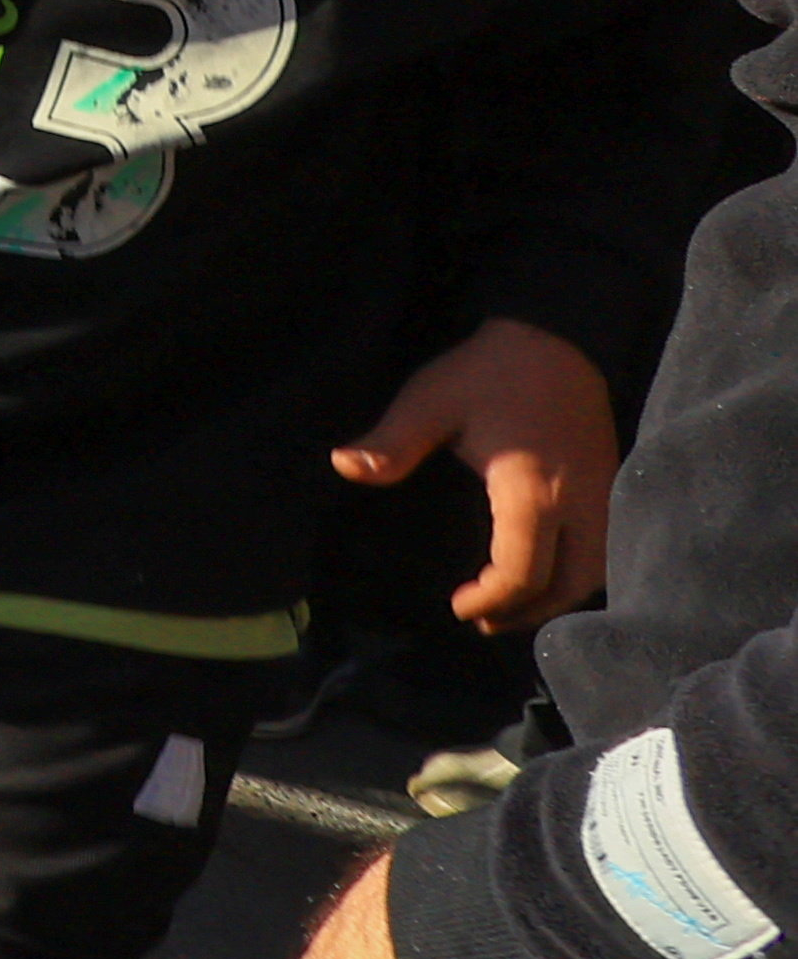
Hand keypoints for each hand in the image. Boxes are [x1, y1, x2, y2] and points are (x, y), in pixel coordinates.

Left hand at [336, 317, 614, 629]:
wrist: (557, 337)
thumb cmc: (488, 371)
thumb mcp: (431, 400)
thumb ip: (392, 442)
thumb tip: (343, 465)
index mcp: (533, 490)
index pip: (523, 570)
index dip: (493, 600)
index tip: (459, 608)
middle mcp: (581, 502)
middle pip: (571, 583)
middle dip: (529, 611)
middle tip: (485, 622)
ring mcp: (605, 495)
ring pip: (598, 571)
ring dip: (559, 596)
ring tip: (513, 608)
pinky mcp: (614, 487)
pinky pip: (609, 549)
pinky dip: (581, 574)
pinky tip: (550, 575)